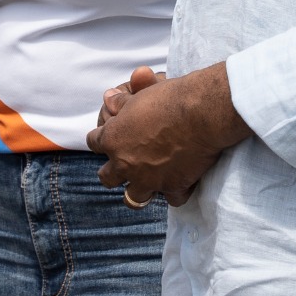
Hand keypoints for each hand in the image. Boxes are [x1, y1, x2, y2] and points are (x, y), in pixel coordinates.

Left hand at [88, 63, 246, 205]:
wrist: (201, 112)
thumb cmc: (169, 98)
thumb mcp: (139, 95)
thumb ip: (119, 102)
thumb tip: (108, 99)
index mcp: (113, 139)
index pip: (94, 142)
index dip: (99, 138)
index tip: (105, 136)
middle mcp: (126, 164)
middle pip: (107, 178)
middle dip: (112, 171)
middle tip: (121, 165)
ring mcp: (149, 179)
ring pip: (134, 197)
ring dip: (138, 189)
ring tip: (145, 181)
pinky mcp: (173, 186)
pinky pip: (171, 200)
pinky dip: (173, 193)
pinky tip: (177, 184)